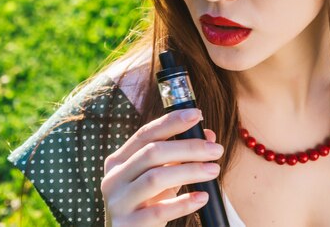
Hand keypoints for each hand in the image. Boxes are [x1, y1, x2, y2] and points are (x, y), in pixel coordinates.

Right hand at [101, 108, 223, 226]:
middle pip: (152, 153)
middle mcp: (113, 178)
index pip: (144, 134)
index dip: (171, 122)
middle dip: (188, 147)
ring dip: (189, 171)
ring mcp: (118, 202)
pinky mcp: (128, 226)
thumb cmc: (146, 205)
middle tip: (215, 149)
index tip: (197, 114)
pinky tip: (202, 197)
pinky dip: (184, 202)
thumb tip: (208, 135)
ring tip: (213, 170)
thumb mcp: (160, 178)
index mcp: (118, 161)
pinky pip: (159, 211)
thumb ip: (179, 156)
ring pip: (155, 178)